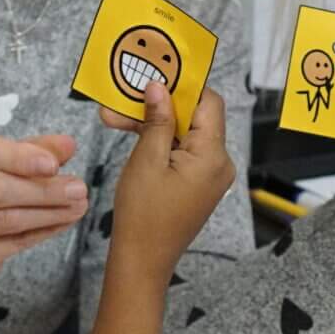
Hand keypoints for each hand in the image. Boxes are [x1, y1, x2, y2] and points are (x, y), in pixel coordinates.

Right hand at [0, 129, 86, 315]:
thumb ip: (23, 149)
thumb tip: (67, 145)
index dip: (17, 158)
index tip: (53, 163)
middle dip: (40, 189)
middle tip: (78, 187)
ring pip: (2, 220)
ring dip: (46, 213)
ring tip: (77, 204)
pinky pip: (7, 244)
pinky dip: (39, 233)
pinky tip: (60, 222)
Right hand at [109, 80, 234, 270]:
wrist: (143, 260)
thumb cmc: (144, 216)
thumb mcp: (147, 160)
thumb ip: (158, 120)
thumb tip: (160, 86)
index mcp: (213, 156)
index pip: (209, 102)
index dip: (183, 85)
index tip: (155, 73)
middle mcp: (220, 164)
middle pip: (194, 117)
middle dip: (158, 104)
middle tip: (122, 98)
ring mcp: (210, 175)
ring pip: (184, 134)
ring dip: (153, 123)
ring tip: (114, 118)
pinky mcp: (198, 183)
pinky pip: (182, 151)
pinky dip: (160, 141)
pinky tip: (131, 134)